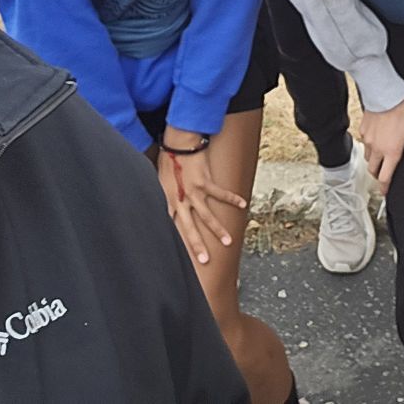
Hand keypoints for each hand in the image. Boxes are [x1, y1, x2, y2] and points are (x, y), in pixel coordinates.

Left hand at [155, 131, 245, 264]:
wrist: (178, 143)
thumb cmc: (169, 161)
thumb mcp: (161, 182)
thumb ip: (165, 198)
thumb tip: (167, 210)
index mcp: (169, 202)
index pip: (172, 227)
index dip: (176, 242)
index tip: (181, 255)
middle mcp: (182, 200)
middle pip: (190, 228)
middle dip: (197, 245)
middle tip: (206, 260)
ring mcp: (194, 192)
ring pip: (207, 216)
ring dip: (218, 230)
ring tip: (228, 241)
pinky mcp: (205, 181)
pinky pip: (221, 193)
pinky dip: (232, 199)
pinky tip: (242, 205)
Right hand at [358, 98, 403, 194]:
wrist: (384, 94)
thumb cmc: (401, 110)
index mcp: (391, 152)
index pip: (385, 177)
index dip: (384, 187)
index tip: (385, 192)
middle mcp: (378, 148)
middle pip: (373, 170)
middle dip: (378, 175)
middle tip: (382, 174)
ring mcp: (369, 139)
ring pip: (368, 157)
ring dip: (373, 161)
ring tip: (380, 158)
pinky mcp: (363, 129)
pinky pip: (364, 142)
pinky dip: (369, 144)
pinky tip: (375, 138)